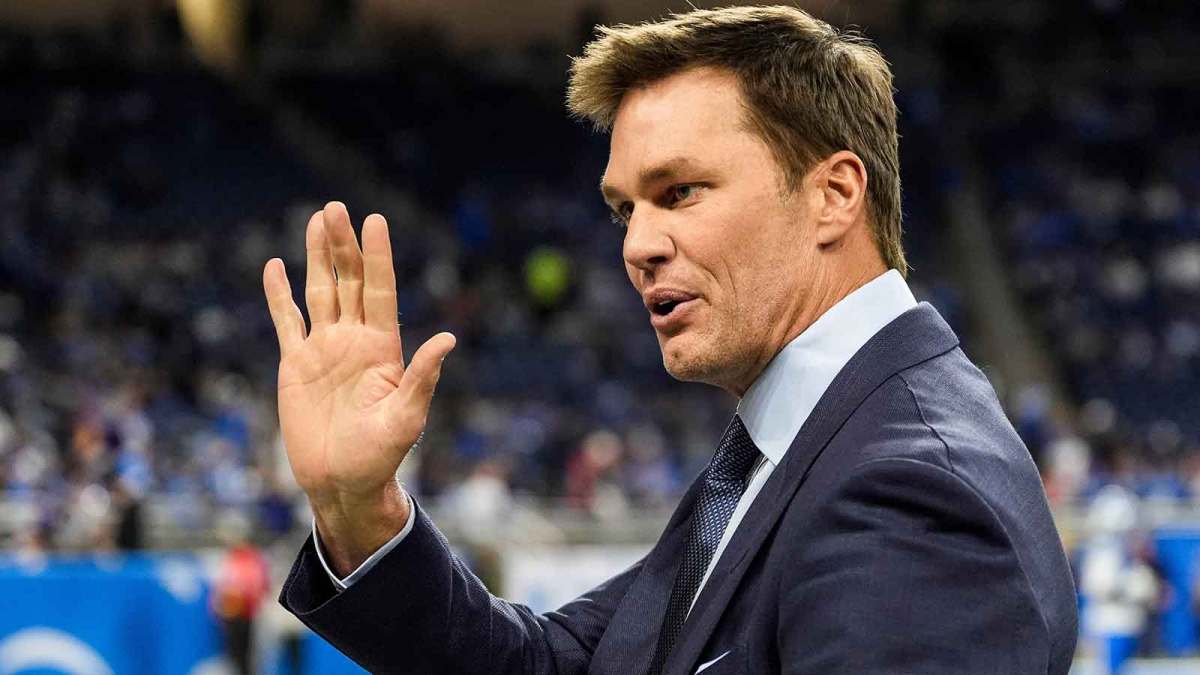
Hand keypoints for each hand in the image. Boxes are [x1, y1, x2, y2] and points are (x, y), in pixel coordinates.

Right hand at [263, 202, 454, 572]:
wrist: (342, 483)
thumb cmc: (380, 456)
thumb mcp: (406, 418)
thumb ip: (422, 378)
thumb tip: (448, 339)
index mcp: (383, 348)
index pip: (379, 291)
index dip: (377, 256)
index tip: (375, 220)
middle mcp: (354, 340)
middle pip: (348, 281)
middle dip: (343, 245)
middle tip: (336, 207)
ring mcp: (324, 349)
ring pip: (320, 291)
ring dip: (318, 256)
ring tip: (318, 219)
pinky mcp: (295, 364)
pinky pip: (286, 321)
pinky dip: (278, 294)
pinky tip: (275, 266)